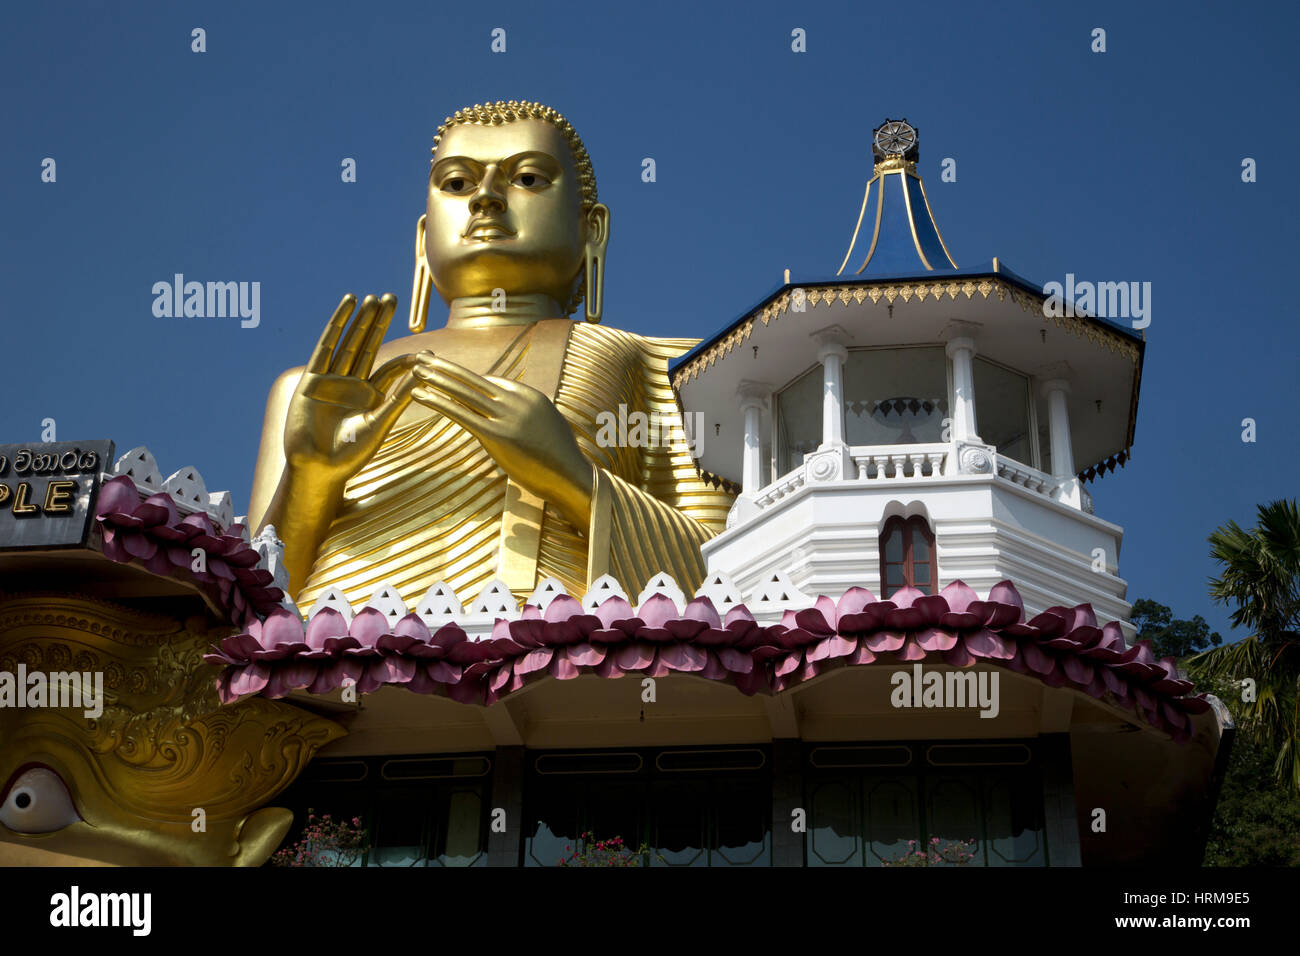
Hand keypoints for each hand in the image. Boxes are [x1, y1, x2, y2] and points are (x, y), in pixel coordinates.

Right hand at [282, 293, 420, 487]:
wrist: (317, 469)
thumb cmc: (350, 455)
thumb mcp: (379, 424)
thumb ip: (398, 398)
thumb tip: (423, 374)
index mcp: (371, 397)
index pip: (391, 369)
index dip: (407, 359)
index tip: (426, 350)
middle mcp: (352, 384)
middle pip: (368, 346)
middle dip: (379, 323)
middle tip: (392, 298)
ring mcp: (332, 379)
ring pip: (349, 342)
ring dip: (360, 320)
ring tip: (373, 298)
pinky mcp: (313, 378)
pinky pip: (326, 346)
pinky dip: (337, 325)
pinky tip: (348, 305)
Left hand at [411, 355, 594, 528]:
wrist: (572, 476)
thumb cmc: (560, 459)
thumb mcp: (547, 428)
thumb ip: (529, 417)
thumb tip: (519, 418)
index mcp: (529, 396)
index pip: (491, 382)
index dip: (465, 377)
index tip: (446, 370)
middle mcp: (516, 401)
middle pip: (474, 379)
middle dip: (446, 367)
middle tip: (423, 357)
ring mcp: (507, 417)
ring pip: (464, 392)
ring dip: (437, 379)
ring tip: (416, 370)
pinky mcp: (497, 436)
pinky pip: (461, 414)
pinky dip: (438, 402)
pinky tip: (421, 394)